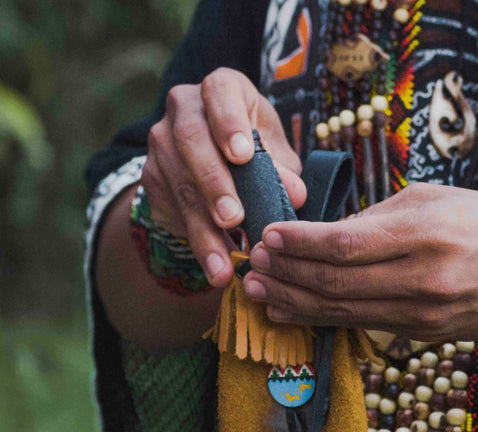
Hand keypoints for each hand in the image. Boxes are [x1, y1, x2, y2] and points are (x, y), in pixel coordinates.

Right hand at [142, 68, 306, 286]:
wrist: (215, 161)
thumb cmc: (255, 150)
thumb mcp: (276, 154)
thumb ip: (284, 171)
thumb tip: (296, 195)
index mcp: (221, 90)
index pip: (219, 93)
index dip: (229, 123)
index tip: (242, 156)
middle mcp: (183, 109)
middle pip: (191, 141)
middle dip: (213, 183)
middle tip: (233, 219)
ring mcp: (161, 143)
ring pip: (179, 185)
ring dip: (203, 229)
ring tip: (224, 265)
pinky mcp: (152, 178)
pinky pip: (172, 211)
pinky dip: (196, 242)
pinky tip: (214, 266)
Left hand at [243, 183, 477, 341]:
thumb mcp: (434, 199)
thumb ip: (377, 217)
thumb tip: (326, 235)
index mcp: (426, 233)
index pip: (343, 244)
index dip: (299, 242)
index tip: (269, 234)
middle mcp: (423, 279)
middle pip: (335, 283)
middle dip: (287, 274)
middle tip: (256, 264)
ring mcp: (424, 314)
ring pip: (342, 312)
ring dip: (294, 302)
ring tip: (260, 291)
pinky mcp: (423, 335)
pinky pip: (362, 325)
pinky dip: (323, 319)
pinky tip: (293, 311)